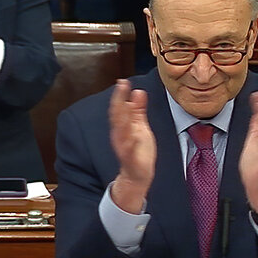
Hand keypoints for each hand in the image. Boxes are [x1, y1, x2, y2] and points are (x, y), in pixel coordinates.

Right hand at [109, 79, 154, 213]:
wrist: (137, 175)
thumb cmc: (139, 151)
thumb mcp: (140, 126)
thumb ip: (138, 110)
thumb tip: (138, 91)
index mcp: (122, 127)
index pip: (119, 108)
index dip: (120, 95)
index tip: (123, 81)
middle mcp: (120, 136)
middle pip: (117, 116)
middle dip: (118, 100)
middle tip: (122, 85)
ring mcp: (125, 147)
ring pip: (121, 130)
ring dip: (122, 116)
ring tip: (125, 102)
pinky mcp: (131, 159)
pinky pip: (130, 151)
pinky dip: (131, 143)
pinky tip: (135, 135)